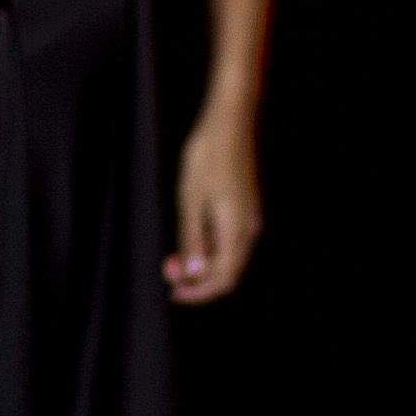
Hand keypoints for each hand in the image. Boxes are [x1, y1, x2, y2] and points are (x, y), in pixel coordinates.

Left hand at [165, 106, 261, 302]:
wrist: (229, 123)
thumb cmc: (207, 157)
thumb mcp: (191, 199)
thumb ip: (193, 239)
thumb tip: (194, 274)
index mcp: (236, 231)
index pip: (223, 279)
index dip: (198, 293)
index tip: (174, 293)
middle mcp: (248, 230)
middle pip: (226, 271)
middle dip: (197, 278)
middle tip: (168, 269)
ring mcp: (248, 219)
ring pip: (227, 256)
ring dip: (202, 262)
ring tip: (174, 255)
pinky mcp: (244, 208)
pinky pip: (228, 240)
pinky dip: (209, 247)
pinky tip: (190, 236)